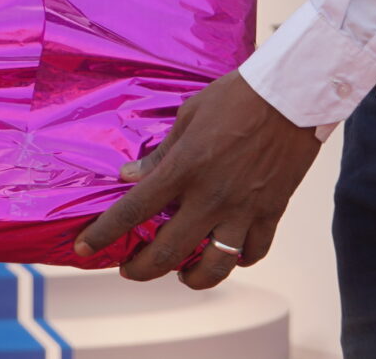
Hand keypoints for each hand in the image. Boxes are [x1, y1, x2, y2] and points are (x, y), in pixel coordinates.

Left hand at [72, 72, 321, 288]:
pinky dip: (239, 260)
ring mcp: (243, 208)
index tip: (84, 249)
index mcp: (184, 168)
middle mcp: (211, 196)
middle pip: (168, 252)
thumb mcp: (189, 115)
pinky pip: (253, 252)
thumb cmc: (238, 97)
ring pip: (215, 266)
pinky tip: (228, 255)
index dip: (103, 235)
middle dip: (142, 269)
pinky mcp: (271, 211)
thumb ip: (161, 153)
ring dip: (193, 278)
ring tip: (182, 273)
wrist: (291, 96)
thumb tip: (131, 176)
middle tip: (130, 270)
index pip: (133, 211)